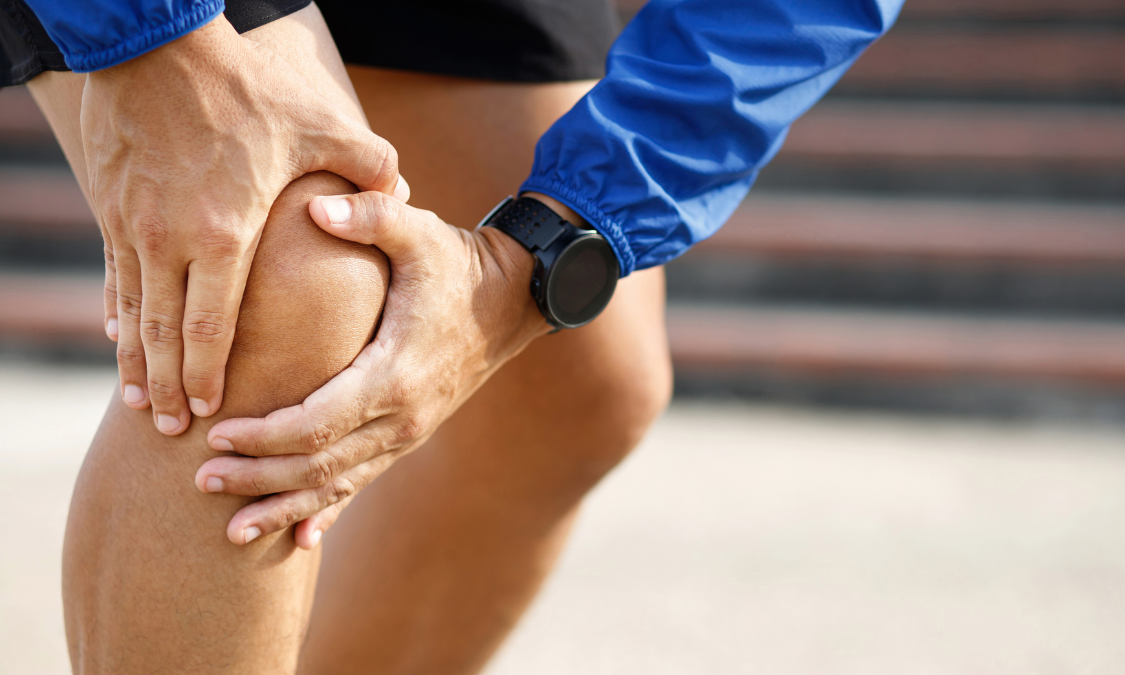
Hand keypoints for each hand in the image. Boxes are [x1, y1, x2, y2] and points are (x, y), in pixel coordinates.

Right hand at [83, 14, 407, 434]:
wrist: (157, 46)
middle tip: (172, 428)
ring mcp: (133, 225)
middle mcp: (170, 239)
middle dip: (168, 386)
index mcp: (225, 232)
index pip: (213, 325)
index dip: (208, 373)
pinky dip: (116, 313)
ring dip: (135, 362)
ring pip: (131, 312)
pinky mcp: (111, 206)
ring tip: (141, 403)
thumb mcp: (319, 124)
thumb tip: (402, 194)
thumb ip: (368, 167)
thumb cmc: (245, 89)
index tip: (210, 410)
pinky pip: (111, 274)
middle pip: (164, 334)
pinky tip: (118, 339)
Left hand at [196, 191, 549, 547]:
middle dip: (258, 478)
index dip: (264, 436)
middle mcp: (402, 416)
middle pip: (320, 466)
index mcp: (395, 373)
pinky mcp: (409, 435)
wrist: (513, 301)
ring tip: (232, 532)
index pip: (318, 422)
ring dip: (285, 507)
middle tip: (200, 480)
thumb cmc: (458, 264)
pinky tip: (301, 540)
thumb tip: (316, 206)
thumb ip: (372, 215)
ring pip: (339, 485)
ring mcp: (408, 432)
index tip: (217, 434)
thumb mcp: (421, 231)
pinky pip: (363, 481)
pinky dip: (328, 511)